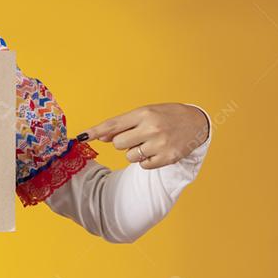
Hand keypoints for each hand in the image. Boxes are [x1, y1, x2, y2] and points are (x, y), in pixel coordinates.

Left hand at [78, 103, 208, 169]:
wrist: (196, 122)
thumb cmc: (166, 115)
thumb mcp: (145, 112)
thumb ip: (124, 124)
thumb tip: (102, 137)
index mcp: (143, 113)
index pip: (113, 124)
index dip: (95, 131)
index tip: (81, 137)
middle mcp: (151, 128)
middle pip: (118, 143)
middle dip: (123, 142)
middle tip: (137, 136)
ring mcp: (160, 144)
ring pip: (130, 156)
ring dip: (135, 152)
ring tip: (150, 142)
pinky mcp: (167, 158)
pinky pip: (143, 165)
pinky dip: (146, 160)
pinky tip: (157, 150)